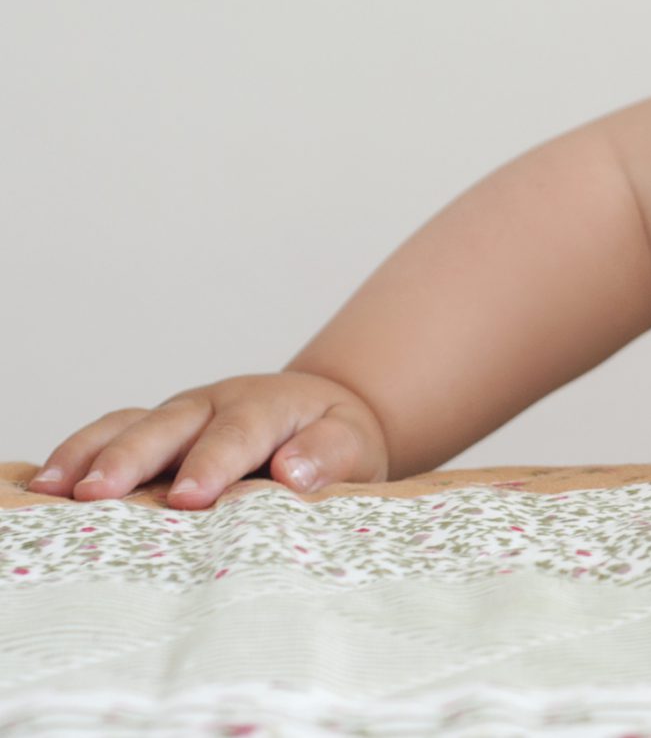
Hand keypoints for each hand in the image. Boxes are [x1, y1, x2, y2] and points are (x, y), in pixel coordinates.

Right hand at [24, 371, 388, 509]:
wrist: (320, 415)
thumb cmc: (334, 439)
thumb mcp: (354, 444)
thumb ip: (330, 455)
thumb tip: (294, 472)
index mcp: (268, 407)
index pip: (239, 434)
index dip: (213, 464)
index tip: (191, 498)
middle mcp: (214, 404)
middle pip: (169, 426)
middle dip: (132, 459)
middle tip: (98, 494)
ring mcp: (178, 415)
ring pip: (129, 426)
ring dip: (89, 455)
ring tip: (53, 490)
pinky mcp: (153, 431)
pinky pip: (110, 435)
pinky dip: (76, 454)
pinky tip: (43, 485)